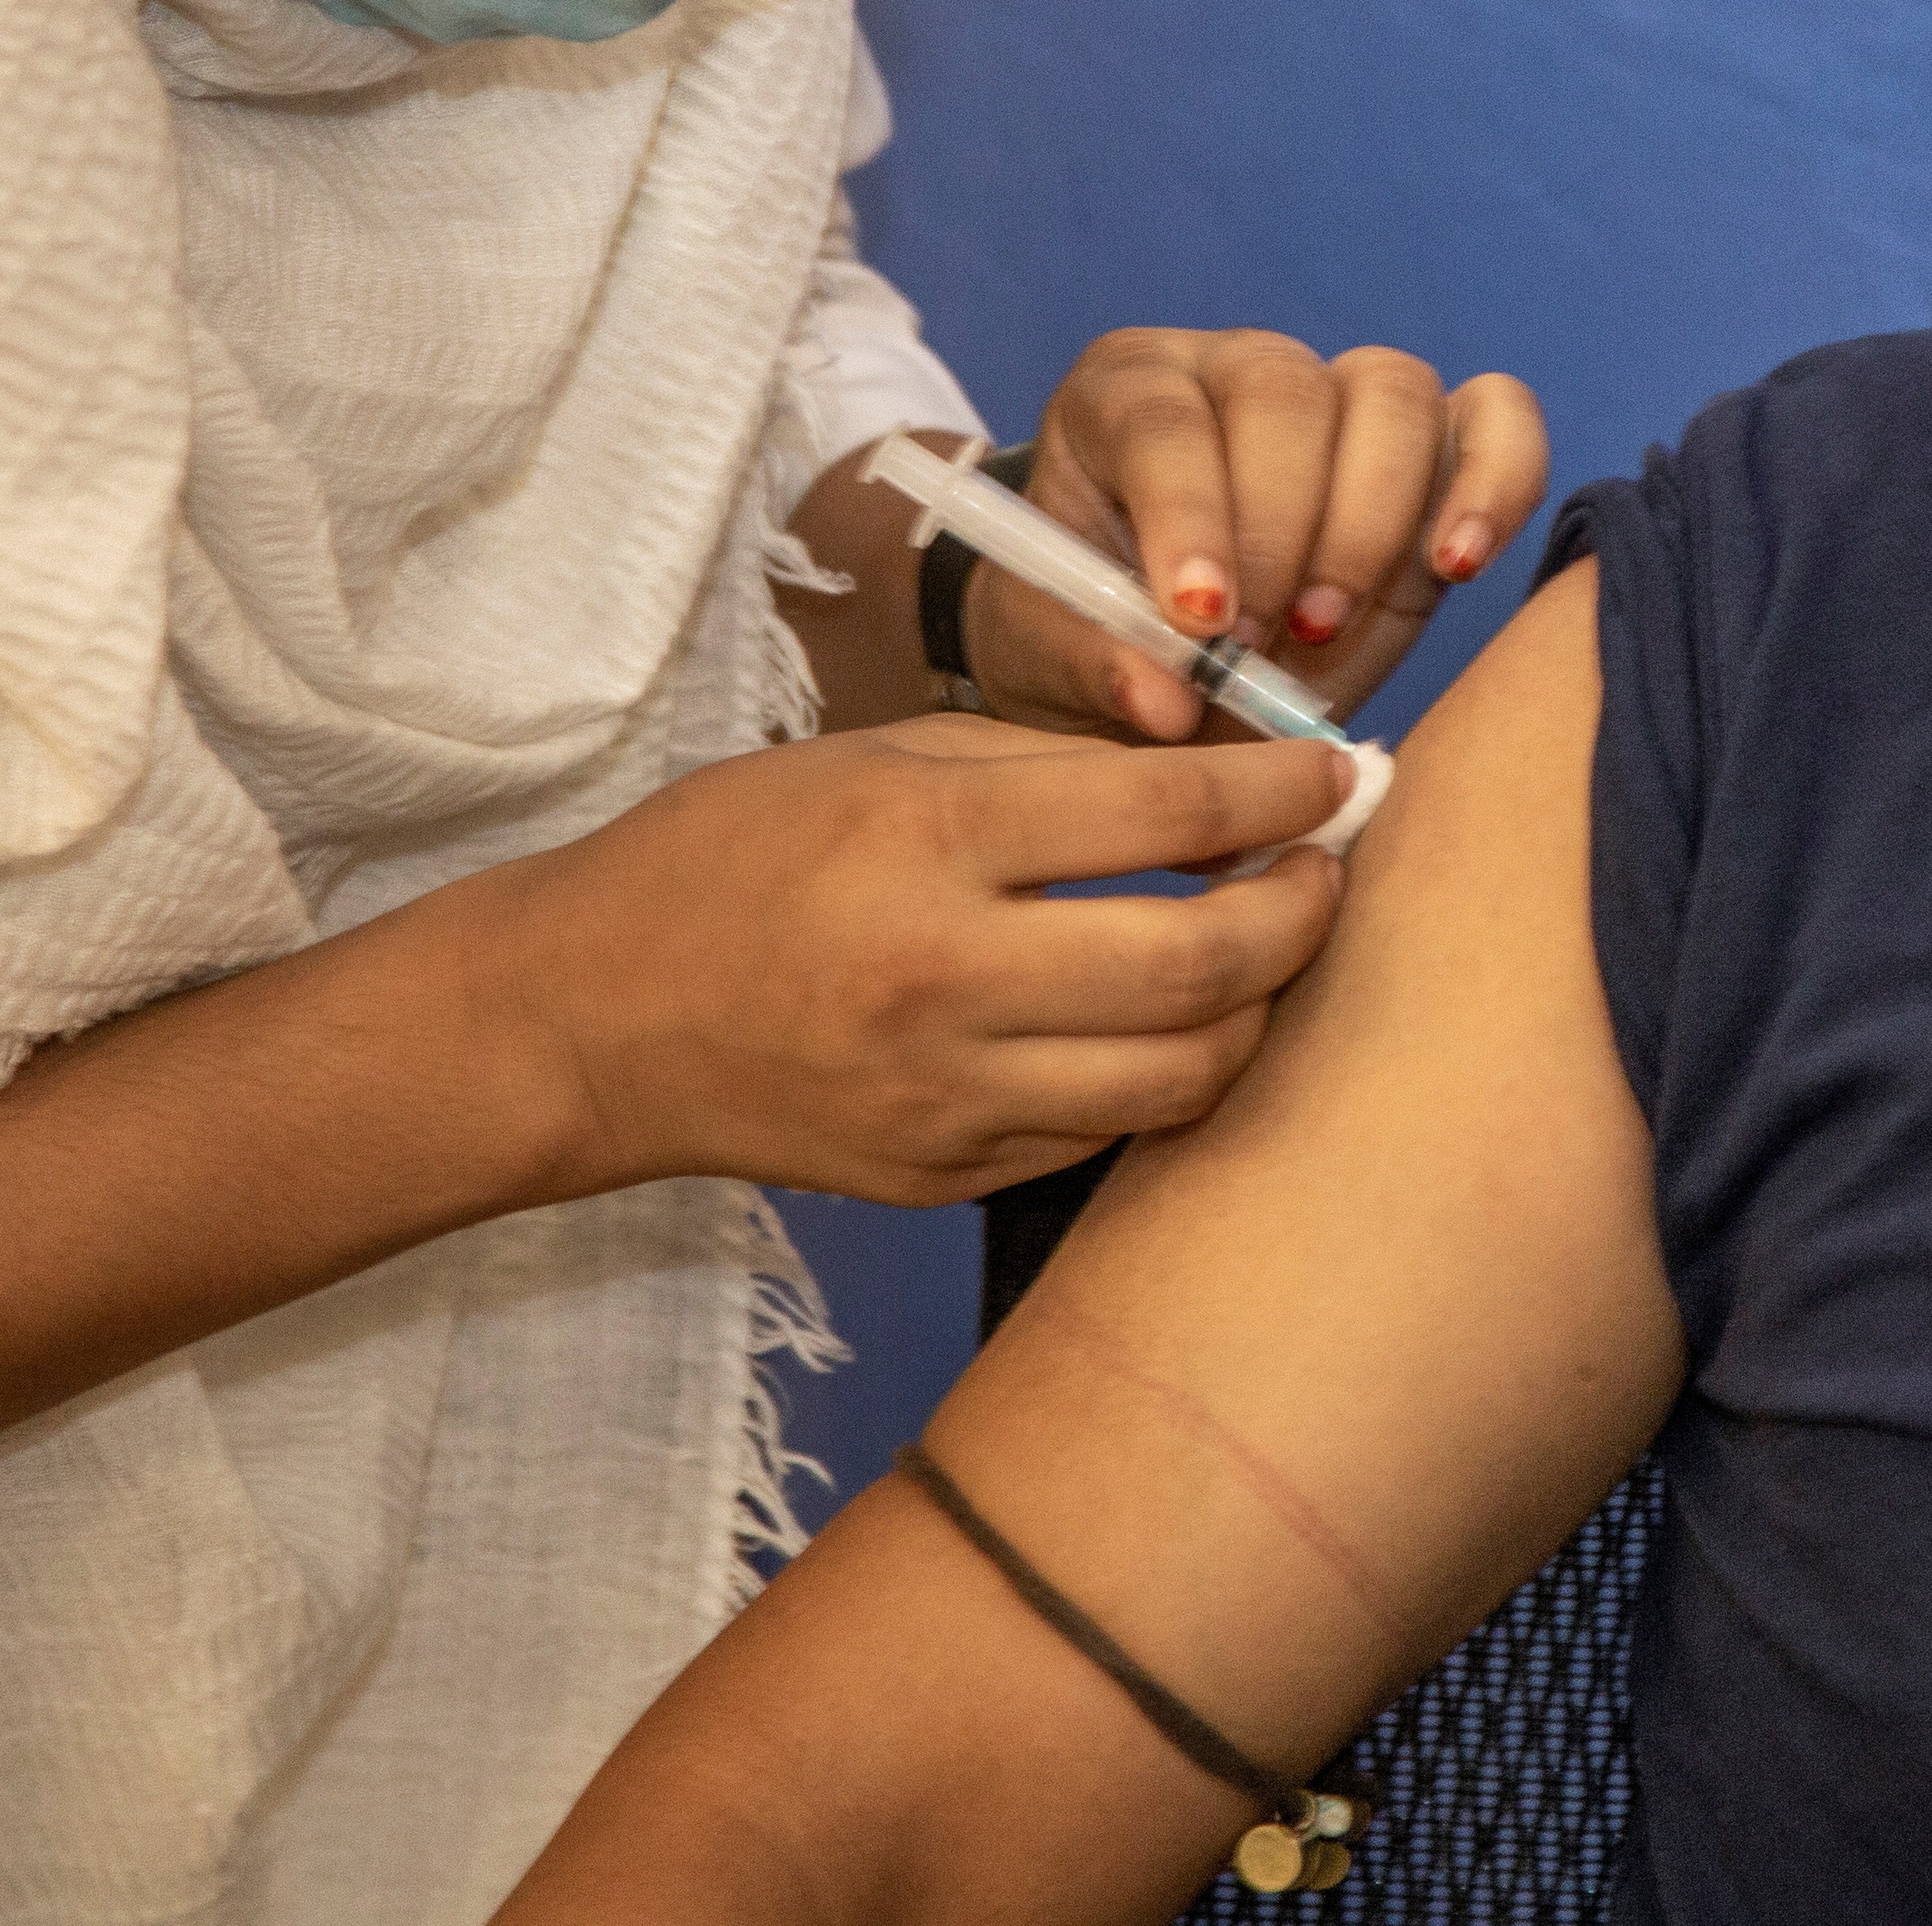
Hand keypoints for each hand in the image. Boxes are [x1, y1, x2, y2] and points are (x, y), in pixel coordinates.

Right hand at [436, 719, 1365, 1205]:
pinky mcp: (943, 1176)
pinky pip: (1109, 1133)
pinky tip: (1166, 1020)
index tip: (1342, 774)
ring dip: (1256, 1010)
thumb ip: (1051, 765)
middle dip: (1303, 912)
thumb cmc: (732, 856)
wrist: (589, 1019)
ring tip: (1263, 950)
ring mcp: (946, 1098)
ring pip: (1183, 1075)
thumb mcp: (880, 754)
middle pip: (1202, 964)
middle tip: (1325, 869)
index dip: (1282, 789)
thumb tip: (1217, 769)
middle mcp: (945, 980)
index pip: (1164, 809)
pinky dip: (1164, 1075)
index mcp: (927, 844)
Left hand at [970, 330, 1547, 738]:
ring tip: (1324, 627)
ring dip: (1370, 523)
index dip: (1188, 513)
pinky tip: (1458, 565)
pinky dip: (1495, 481)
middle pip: (1285, 396)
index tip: (1198, 619)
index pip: (1163, 419)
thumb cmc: (1100, 643)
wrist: (1171, 666)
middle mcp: (1239, 368)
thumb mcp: (1057, 660)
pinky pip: (1496, 415)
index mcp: (1124, 392)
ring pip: (1392, 395)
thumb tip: (1168, 700)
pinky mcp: (1437, 441)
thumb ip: (1098, 669)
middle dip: (1279, 534)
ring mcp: (1346, 392)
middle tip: (1253, 645)